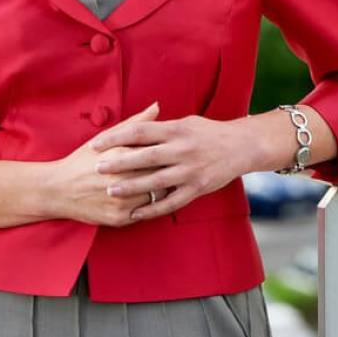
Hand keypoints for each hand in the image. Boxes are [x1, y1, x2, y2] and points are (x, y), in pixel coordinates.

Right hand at [48, 102, 167, 226]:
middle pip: (160, 174)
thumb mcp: (105, 138)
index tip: (168, 150)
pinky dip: (149, 205)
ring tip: (159, 181)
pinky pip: (146, 213)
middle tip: (169, 166)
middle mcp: (122, 179)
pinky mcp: (120, 219)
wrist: (58, 189)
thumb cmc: (83, 160)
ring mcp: (121, 201)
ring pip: (156, 196)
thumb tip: (157, 106)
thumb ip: (135, 124)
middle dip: (166, 170)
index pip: (157, 152)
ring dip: (160, 189)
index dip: (165, 151)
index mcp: (120, 155)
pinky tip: (145, 196)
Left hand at [90, 111, 249, 221]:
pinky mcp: (197, 189)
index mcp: (176, 129)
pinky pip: (172, 202)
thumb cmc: (209, 131)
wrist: (242, 145)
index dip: (116, 137)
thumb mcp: (185, 122)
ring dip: (132, 187)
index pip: (139, 132)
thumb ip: (160, 125)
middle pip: (144, 156)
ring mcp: (190, 171)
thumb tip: (136, 124)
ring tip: (111, 190)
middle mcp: (182, 150)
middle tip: (96, 168)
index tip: (96, 144)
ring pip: (156, 181)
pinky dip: (153, 209)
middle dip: (118, 163)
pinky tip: (136, 214)